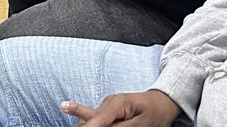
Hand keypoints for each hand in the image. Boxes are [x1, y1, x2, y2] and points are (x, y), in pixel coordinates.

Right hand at [60, 91, 181, 126]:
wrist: (161, 102)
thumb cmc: (155, 114)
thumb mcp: (141, 125)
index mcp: (117, 104)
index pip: (97, 120)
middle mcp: (108, 103)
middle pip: (89, 118)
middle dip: (82, 125)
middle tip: (65, 109)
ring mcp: (106, 107)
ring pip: (89, 119)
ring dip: (85, 125)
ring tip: (67, 110)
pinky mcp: (107, 112)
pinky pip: (94, 119)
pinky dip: (89, 123)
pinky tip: (71, 112)